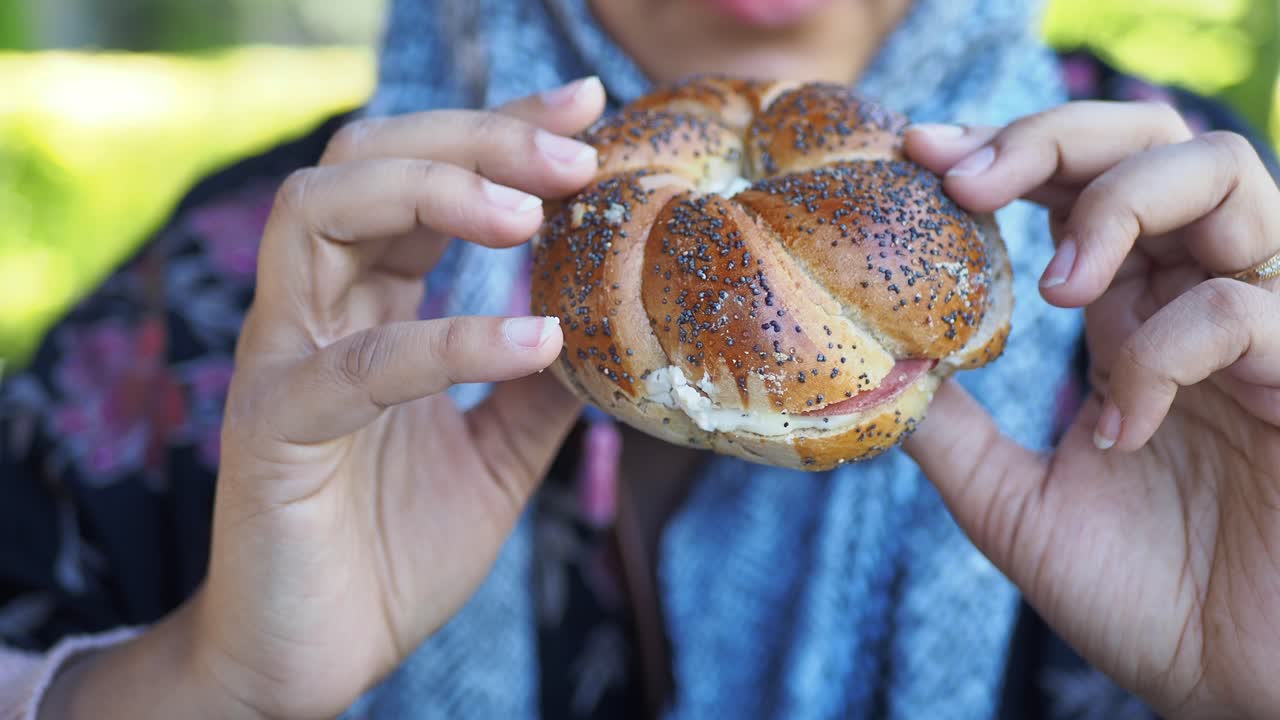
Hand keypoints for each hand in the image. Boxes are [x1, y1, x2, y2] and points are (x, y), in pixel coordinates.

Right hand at [42, 77, 605, 719]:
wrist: (314, 658)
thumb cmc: (392, 550)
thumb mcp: (496, 456)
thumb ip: (538, 389)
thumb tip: (613, 329)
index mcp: (367, 304)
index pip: (422, 179)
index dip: (497, 130)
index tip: (585, 108)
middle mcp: (316, 310)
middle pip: (367, 163)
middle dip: (474, 140)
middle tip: (573, 155)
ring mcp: (284, 359)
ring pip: (323, 214)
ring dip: (434, 193)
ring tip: (531, 214)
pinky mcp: (273, 428)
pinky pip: (357, 363)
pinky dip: (449, 341)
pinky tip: (535, 344)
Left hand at [902, 103, 1279, 718]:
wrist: (1231, 692)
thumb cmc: (1143, 599)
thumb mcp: (1016, 506)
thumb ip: (954, 436)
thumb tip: (875, 375)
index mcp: (1128, 317)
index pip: (1076, 185)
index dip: (1002, 151)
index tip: (918, 151)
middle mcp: (1194, 300)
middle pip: (1153, 140)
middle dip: (1052, 138)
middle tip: (967, 182)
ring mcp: (1264, 328)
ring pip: (1224, 173)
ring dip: (1116, 206)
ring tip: (1054, 291)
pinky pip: (1243, 307)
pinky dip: (1165, 352)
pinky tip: (1125, 429)